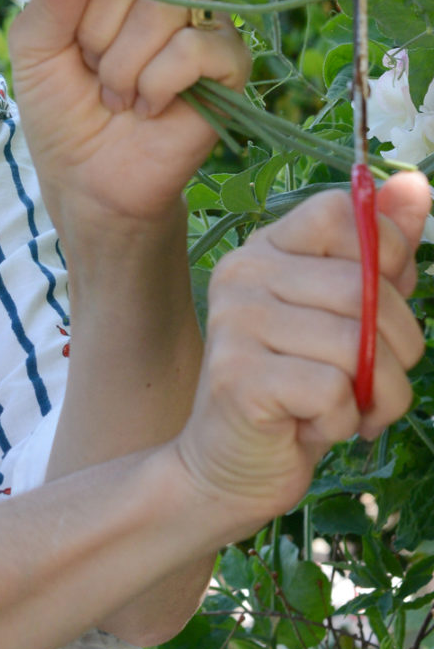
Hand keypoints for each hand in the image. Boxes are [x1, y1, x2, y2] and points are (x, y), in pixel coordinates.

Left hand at [9, 0, 251, 236]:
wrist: (90, 180)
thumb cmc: (61, 111)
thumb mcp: (36, 52)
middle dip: (97, 26)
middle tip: (90, 67)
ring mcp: (199, 25)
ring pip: (165, 9)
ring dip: (123, 64)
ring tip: (114, 96)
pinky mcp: (229, 64)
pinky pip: (197, 48)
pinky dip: (159, 82)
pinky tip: (147, 107)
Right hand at [175, 172, 429, 539]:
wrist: (233, 465)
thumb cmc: (301, 387)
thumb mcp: (349, 315)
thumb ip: (379, 251)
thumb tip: (417, 183)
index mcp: (268, 249)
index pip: (343, 214)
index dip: (386, 257)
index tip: (378, 304)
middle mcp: (243, 273)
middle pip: (362, 286)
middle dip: (396, 348)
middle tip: (370, 381)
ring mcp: (235, 322)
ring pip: (356, 345)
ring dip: (376, 396)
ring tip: (344, 409)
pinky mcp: (239, 376)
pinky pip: (334, 389)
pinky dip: (341, 421)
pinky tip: (310, 426)